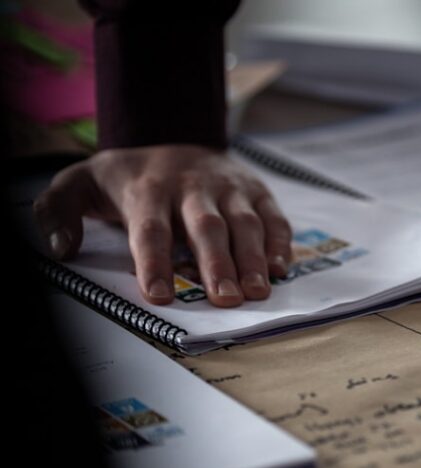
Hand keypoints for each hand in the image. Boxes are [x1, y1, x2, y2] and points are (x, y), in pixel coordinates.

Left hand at [33, 145, 292, 307]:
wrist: (172, 133)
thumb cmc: (127, 177)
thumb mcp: (79, 184)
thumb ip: (57, 211)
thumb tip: (61, 248)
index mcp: (148, 188)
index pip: (150, 229)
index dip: (155, 262)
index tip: (159, 296)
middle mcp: (192, 185)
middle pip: (206, 226)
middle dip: (217, 264)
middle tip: (225, 299)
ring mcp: (229, 186)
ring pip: (244, 222)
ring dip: (254, 258)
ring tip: (258, 292)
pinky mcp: (256, 190)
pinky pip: (273, 217)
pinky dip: (280, 243)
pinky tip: (281, 271)